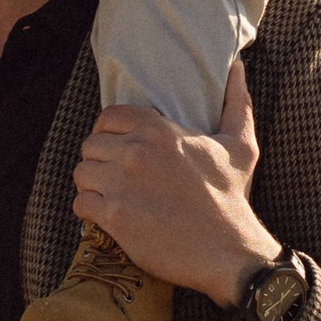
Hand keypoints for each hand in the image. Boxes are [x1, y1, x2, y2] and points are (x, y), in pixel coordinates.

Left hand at [69, 67, 277, 305]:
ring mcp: (122, 184)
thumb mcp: (240, 145)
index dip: (109, 133)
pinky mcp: (114, 216)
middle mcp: (136, 151)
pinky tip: (108, 216)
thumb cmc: (232, 198)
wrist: (228, 251)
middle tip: (116, 178)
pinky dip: (89, 211)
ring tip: (110, 196)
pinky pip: (80, 204)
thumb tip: (238, 68)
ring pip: (81, 173)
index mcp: (158, 129)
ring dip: (92, 186)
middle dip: (100, 161)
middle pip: (90, 146)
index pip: (108, 117)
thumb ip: (236, 103)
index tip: (120, 150)